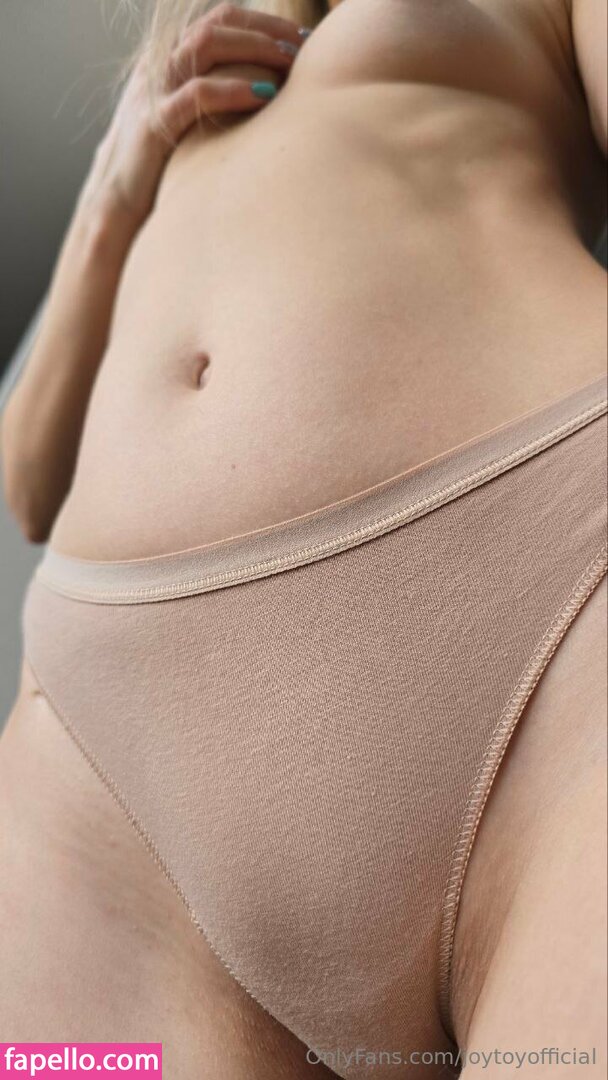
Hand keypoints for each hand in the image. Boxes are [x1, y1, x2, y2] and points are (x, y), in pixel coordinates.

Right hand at [80, 3, 303, 230]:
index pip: (220, 18)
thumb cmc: (163, 163)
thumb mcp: (189, 118)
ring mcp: (155, 90)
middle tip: (304, 47)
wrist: (117, 200)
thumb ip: (215, 96)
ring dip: (255, 50)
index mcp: (169, 57)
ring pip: (206, 45)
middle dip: (266, 31)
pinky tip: (265, 95)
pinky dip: (233, 90)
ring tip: (289, 65)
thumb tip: (265, 89)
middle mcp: (161, 64)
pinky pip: (197, 94)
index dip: (264, 22)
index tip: (302, 37)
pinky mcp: (155, 123)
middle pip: (218, 23)